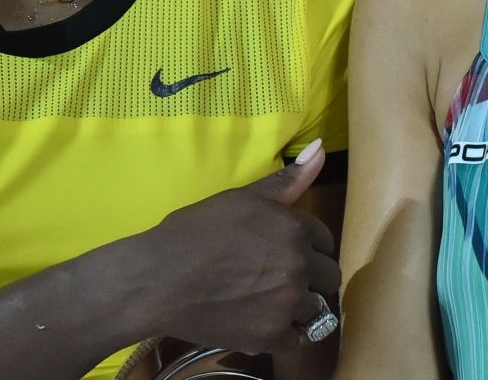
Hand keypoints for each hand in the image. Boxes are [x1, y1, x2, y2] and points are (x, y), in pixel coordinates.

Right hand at [138, 140, 339, 354]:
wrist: (159, 279)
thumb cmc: (195, 232)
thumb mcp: (242, 198)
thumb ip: (288, 180)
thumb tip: (320, 148)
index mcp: (295, 228)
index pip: (325, 241)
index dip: (306, 245)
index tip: (281, 250)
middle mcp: (299, 265)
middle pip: (328, 277)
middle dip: (309, 277)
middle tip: (276, 276)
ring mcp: (287, 304)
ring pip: (315, 310)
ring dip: (297, 307)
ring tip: (267, 299)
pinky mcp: (271, 336)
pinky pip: (296, 338)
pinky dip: (281, 332)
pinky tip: (258, 319)